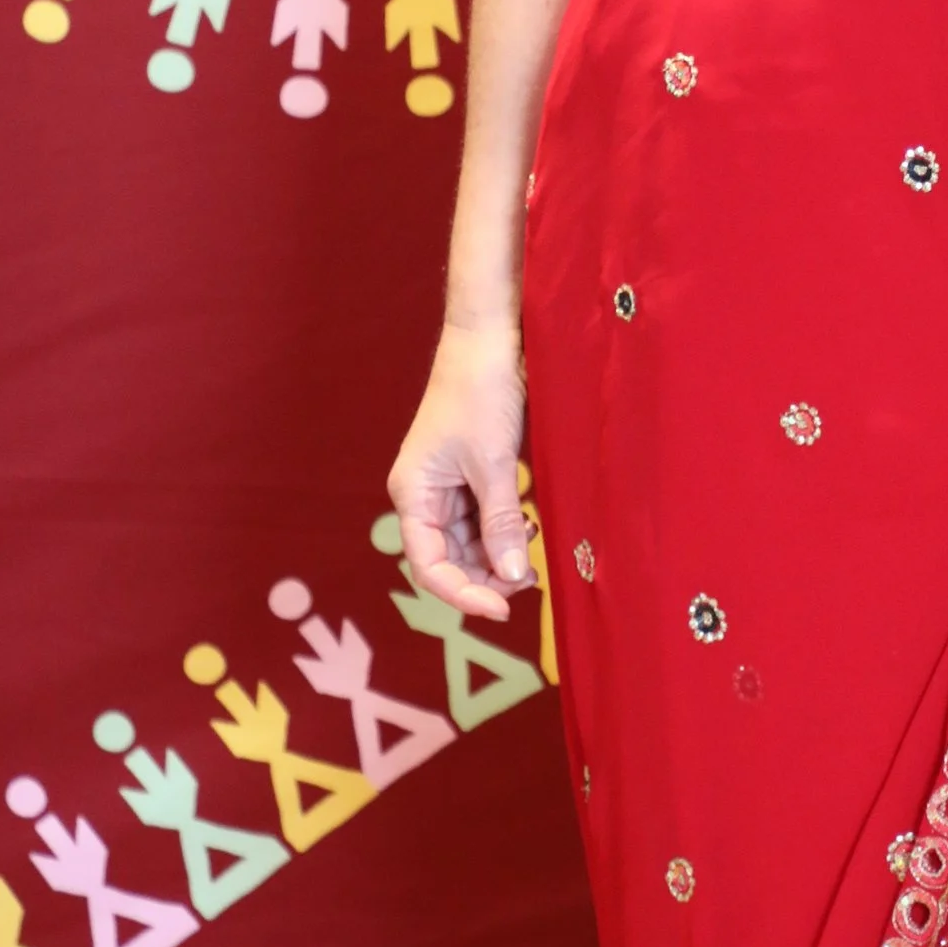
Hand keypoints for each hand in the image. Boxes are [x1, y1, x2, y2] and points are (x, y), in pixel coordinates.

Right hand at [389, 323, 533, 620]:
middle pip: (450, 559)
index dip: (463, 593)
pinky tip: (530, 526)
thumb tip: (513, 577)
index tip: (504, 609)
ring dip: (500, 554)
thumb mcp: (494, 462)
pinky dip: (508, 530)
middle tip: (530, 582)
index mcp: (414, 493)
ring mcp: (449, 485)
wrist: (491, 336)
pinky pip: (486, 519)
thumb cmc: (480, 390)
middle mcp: (425, 495)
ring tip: (533, 552)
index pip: (429, 565)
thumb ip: (502, 522)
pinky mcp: (473, 474)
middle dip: (487, 576)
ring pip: (471, 543)